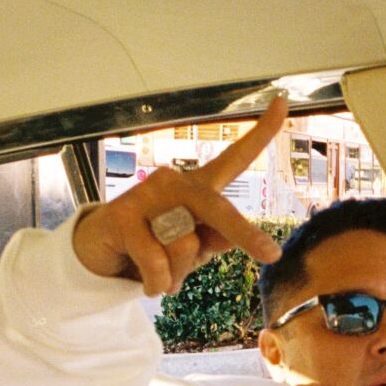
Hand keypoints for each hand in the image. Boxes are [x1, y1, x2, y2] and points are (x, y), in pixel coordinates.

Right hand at [72, 94, 287, 295]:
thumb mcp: (194, 250)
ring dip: (177, 274)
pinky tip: (147, 282)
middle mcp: (175, 182)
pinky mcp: (122, 215)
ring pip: (184, 245)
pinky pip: (157, 262)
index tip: (283, 101)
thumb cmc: (156, 251)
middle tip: (271, 254)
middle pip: (218, 209)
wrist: (102, 257)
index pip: (234, 157)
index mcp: (199, 188)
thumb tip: (230, 237)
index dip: (260, 132)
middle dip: (245, 235)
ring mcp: (147, 194)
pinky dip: (158, 284)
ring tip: (161, 274)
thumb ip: (214, 241)